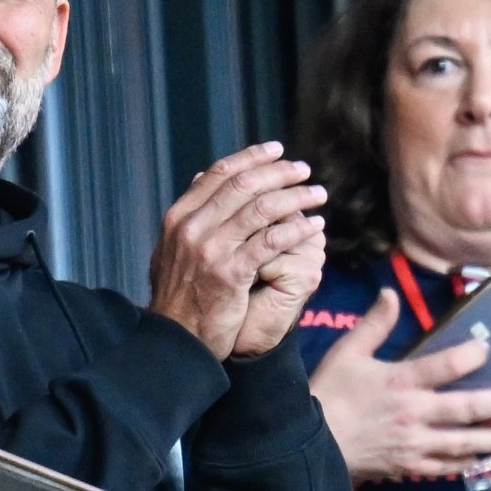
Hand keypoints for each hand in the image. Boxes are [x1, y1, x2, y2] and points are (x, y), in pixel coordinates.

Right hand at [149, 141, 325, 358]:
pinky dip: (298, 229)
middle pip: (244, 185)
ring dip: (296, 197)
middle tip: (304, 170)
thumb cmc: (180, 296)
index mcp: (178, 217)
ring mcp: (210, 250)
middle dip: (279, 173)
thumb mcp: (172, 248)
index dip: (252, 158)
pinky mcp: (230, 274)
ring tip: (317, 194)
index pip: (219, 173)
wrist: (175, 339)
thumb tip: (203, 177)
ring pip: (262, 209)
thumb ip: (191, 215)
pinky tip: (314, 225)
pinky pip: (272, 241)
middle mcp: (192, 228)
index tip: (277, 151)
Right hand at [310, 288, 490, 479]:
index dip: (471, 355)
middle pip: (467, 408)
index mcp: (401, 381)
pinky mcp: (409, 464)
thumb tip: (391, 294)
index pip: (446, 366)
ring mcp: (415, 443)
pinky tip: (482, 460)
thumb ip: (373, 324)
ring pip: (464, 442)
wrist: (309, 442)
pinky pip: (444, 466)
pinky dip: (466, 464)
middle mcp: (415, 413)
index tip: (488, 347)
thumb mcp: (346, 352)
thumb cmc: (329, 394)